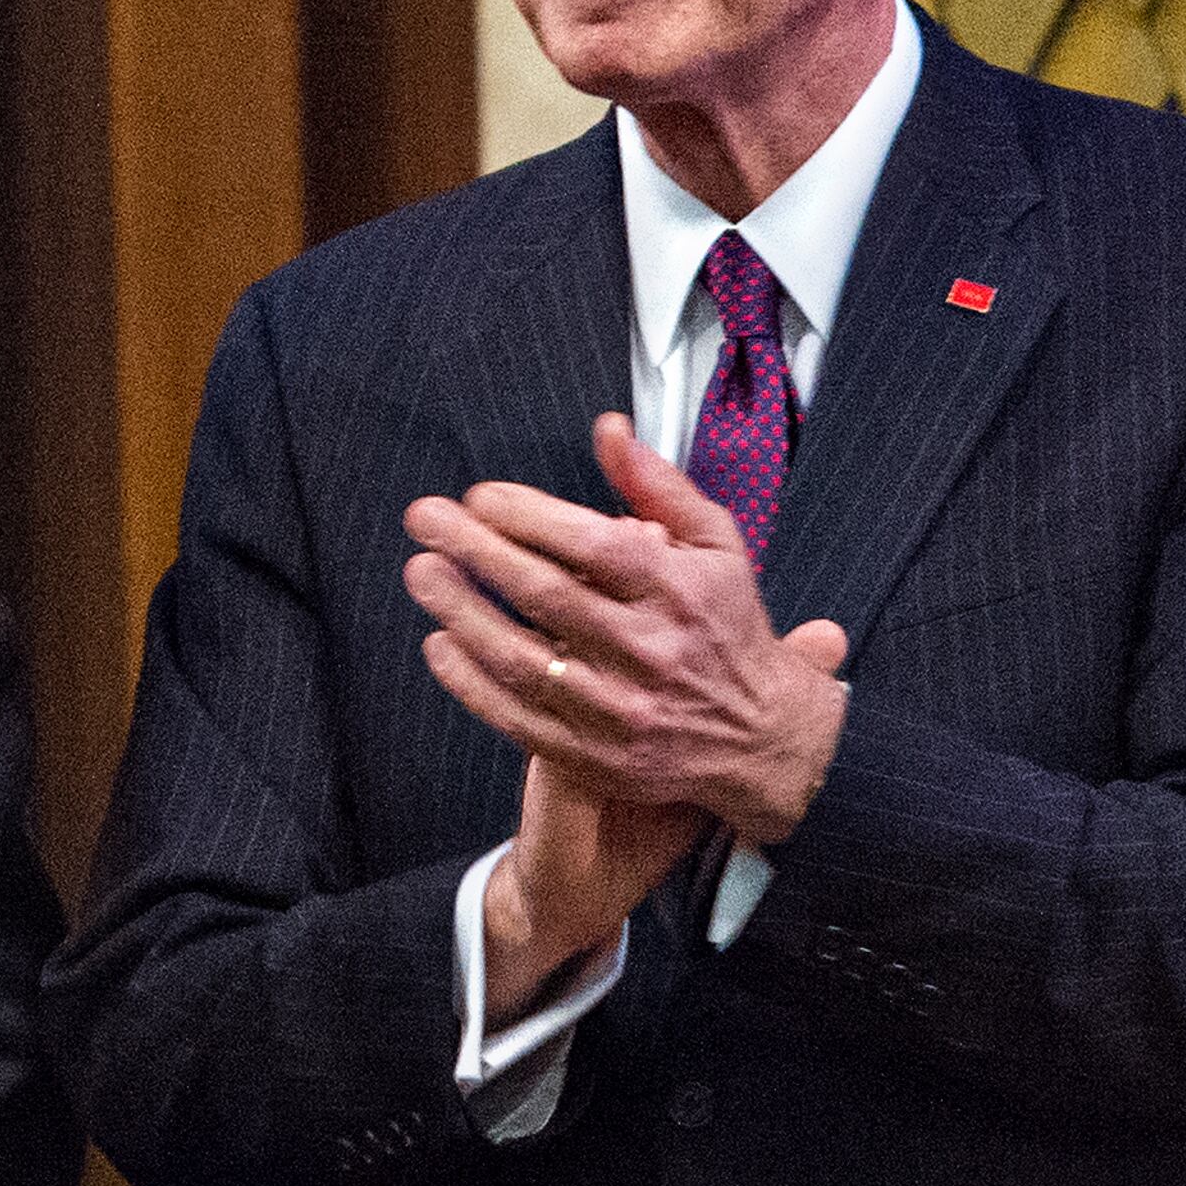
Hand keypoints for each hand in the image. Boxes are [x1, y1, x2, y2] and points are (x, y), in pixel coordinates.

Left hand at [405, 413, 850, 990]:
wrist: (764, 739)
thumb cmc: (728, 625)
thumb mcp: (717, 546)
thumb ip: (659, 487)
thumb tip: (607, 429)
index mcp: (682, 592)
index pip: (597, 547)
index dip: (531, 517)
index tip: (480, 496)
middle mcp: (652, 652)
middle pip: (549, 596)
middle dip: (477, 551)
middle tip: (425, 518)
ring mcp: (620, 710)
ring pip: (523, 659)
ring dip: (462, 612)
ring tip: (422, 572)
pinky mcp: (595, 756)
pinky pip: (517, 717)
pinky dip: (470, 681)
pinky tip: (438, 643)